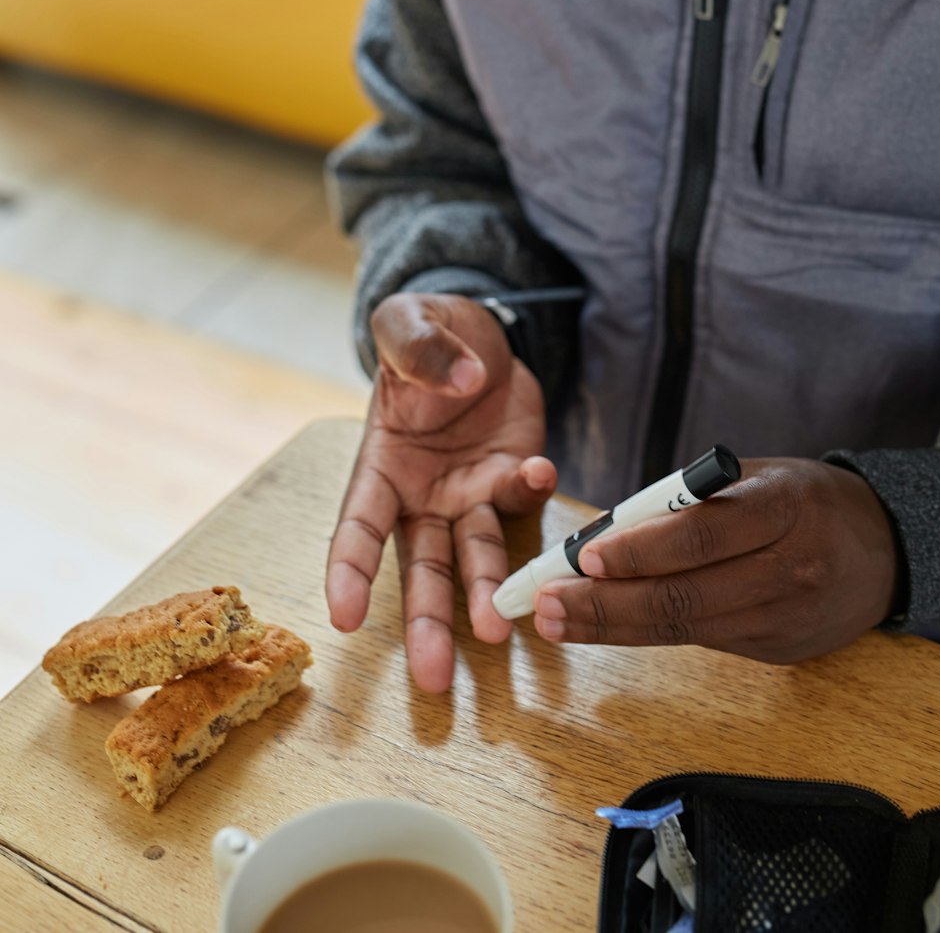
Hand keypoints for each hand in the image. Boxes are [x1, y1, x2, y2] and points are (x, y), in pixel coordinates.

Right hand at [326, 292, 554, 692]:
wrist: (482, 334)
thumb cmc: (427, 333)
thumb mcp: (407, 321)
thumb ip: (418, 346)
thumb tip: (457, 380)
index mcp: (380, 466)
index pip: (357, 526)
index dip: (348, 572)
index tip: (342, 618)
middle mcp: (423, 495)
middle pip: (420, 568)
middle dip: (425, 622)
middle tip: (433, 678)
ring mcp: (470, 494)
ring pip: (475, 556)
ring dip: (487, 592)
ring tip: (500, 630)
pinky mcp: (513, 481)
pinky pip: (523, 502)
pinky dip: (531, 493)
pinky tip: (539, 474)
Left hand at [532, 459, 901, 662]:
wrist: (886, 547)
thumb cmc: (805, 499)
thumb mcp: (758, 476)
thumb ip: (693, 499)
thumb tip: (612, 531)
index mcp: (785, 508)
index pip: (701, 536)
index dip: (640, 551)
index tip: (585, 558)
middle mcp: (790, 569)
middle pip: (684, 597)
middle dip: (605, 605)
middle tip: (547, 605)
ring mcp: (785, 618)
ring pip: (685, 629)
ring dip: (613, 628)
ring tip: (559, 622)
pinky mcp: (778, 650)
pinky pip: (703, 639)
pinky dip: (650, 631)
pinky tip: (607, 624)